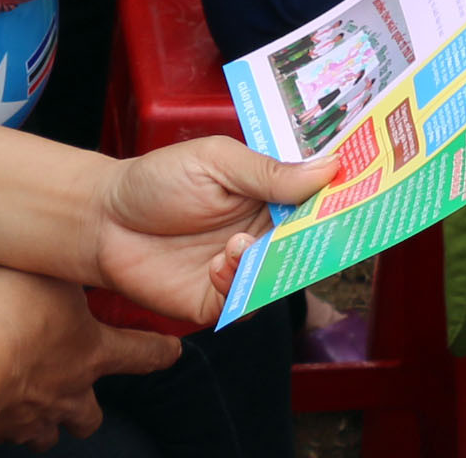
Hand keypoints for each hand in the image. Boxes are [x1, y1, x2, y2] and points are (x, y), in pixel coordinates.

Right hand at [0, 264, 170, 447]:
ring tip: (27, 401)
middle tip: (75, 393)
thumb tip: (72, 253)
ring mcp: (33, 418)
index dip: (161, 350)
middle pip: (90, 417)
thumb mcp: (47, 270)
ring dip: (41, 419)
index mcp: (92, 351)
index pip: (143, 353)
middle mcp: (69, 392)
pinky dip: (0, 420)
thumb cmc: (9, 312)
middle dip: (86, 411)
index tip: (173, 350)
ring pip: (46, 434)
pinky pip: (3, 433)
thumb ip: (62, 267)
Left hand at [88, 137, 335, 324]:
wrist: (102, 220)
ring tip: (236, 245)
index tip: (363, 193)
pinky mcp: (217, 300)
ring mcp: (242, 268)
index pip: (316, 200)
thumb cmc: (157, 180)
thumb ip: (269, 172)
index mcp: (268, 193)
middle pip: (308, 243)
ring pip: (281, 277)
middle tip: (311, 233)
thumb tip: (330, 168)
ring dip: (267, 264)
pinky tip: (218, 264)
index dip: (340, 199)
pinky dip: (239, 287)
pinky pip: (246, 303)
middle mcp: (262, 233)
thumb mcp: (217, 161)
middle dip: (314, 240)